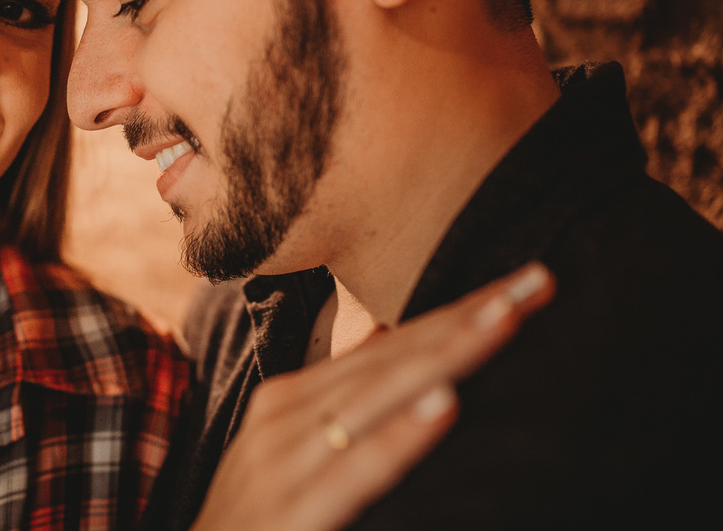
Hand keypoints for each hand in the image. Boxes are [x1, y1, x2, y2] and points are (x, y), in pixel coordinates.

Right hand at [189, 263, 553, 530]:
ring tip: (504, 318)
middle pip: (394, 356)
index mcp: (295, 398)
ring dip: (446, 353)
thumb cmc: (254, 518)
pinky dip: (400, 433)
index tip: (523, 283)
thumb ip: (340, 398)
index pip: (392, 343)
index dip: (457, 312)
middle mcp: (287, 413)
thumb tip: (395, 340)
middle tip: (534, 281)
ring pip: (380, 394)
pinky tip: (443, 405)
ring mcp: (285, 456)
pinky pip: (356, 466)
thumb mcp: (290, 450)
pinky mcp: (292, 508)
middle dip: (467, 317)